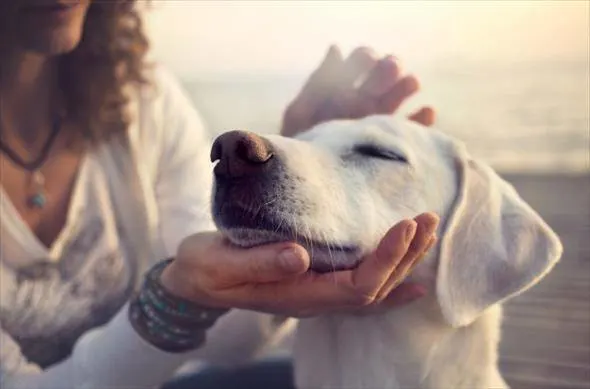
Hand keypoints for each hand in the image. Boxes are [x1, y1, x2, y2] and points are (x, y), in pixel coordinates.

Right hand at [160, 213, 438, 317]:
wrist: (193, 281)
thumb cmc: (204, 270)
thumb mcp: (220, 264)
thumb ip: (258, 263)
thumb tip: (299, 256)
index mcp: (297, 295)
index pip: (356, 286)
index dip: (386, 259)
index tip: (405, 225)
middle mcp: (314, 299)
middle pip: (375, 288)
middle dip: (405, 255)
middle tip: (427, 219)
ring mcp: (316, 292)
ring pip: (373, 287)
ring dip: (403, 261)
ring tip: (427, 232)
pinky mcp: (314, 279)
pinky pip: (361, 286)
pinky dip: (391, 279)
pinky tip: (413, 277)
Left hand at [281, 46, 434, 136]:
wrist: (311, 184)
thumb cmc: (301, 148)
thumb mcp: (301, 113)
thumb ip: (318, 82)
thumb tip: (336, 48)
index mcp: (342, 88)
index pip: (361, 60)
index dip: (366, 57)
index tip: (368, 61)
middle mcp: (364, 100)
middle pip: (385, 73)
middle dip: (389, 67)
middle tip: (389, 70)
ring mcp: (379, 120)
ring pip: (400, 94)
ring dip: (407, 84)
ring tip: (410, 83)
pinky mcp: (393, 143)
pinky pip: (414, 128)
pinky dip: (423, 119)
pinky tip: (426, 112)